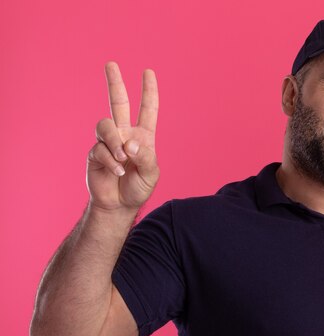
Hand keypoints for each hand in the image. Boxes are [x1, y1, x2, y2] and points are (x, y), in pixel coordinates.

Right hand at [87, 61, 159, 211]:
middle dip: (115, 83)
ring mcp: (108, 142)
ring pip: (106, 125)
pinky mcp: (95, 153)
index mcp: (143, 136)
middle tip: (111, 64)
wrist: (119, 205)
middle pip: (118, 103)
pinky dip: (110, 160)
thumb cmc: (138, 188)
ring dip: (114, 141)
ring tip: (122, 158)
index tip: (148, 72)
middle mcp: (125, 134)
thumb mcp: (150, 174)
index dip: (149, 91)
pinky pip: (100, 148)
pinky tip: (116, 171)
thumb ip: (145, 157)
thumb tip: (130, 144)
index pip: (147, 110)